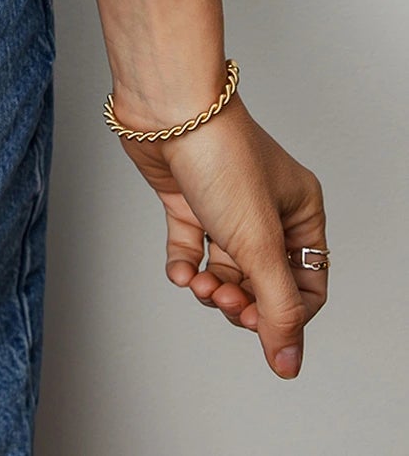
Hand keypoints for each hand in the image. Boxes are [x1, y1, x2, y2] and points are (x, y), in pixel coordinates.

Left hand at [119, 92, 326, 376]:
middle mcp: (266, 209)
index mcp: (300, 212)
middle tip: (224, 301)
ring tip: (200, 285)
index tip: (258, 323)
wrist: (168, 111)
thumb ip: (278, 309)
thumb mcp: (260, 243)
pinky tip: (181, 271)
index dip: (284, 314)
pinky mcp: (188, 201)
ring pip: (226, 270)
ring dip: (213, 288)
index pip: (306, 285)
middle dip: (243, 301)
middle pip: (262, 283)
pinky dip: (185, 268)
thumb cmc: (222, 159)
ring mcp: (225, 205)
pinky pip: (192, 250)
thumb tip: (288, 363)